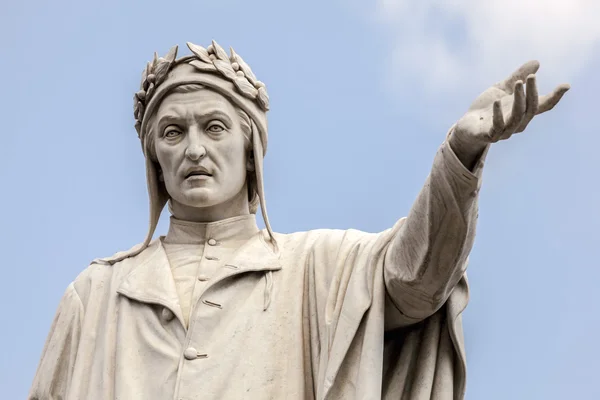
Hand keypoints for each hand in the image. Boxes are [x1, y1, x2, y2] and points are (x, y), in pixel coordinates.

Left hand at [454, 61, 569, 147]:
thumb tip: (536, 62)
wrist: (467, 125)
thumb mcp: (502, 88)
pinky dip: (497, 115)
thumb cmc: (487, 108)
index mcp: (523, 112)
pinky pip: (496, 127)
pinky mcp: (489, 135)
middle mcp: (517, 123)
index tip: (565, 85)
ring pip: (516, 117)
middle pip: (530, 109)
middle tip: (531, 76)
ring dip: (519, 100)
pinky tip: (497, 101)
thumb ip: (517, 77)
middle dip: (532, 92)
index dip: (554, 97)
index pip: (543, 106)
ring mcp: (504, 131)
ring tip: (518, 84)